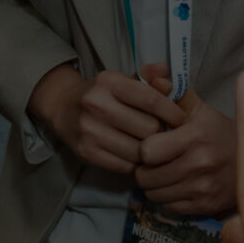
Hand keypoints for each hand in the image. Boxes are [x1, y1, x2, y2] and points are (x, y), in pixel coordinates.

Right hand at [68, 67, 189, 174]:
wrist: (62, 107)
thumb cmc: (102, 94)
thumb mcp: (123, 79)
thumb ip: (149, 77)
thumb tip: (169, 78)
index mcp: (109, 82)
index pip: (151, 99)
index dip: (172, 112)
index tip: (181, 119)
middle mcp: (97, 105)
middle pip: (149, 128)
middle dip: (161, 132)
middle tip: (163, 133)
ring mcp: (90, 131)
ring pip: (139, 151)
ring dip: (151, 151)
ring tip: (152, 145)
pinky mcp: (86, 153)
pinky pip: (125, 166)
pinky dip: (135, 163)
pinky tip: (135, 155)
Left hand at [134, 66, 236, 216]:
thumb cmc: (222, 130)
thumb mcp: (201, 106)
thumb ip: (173, 89)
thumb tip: (148, 74)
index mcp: (196, 136)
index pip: (147, 151)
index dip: (145, 147)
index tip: (153, 142)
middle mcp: (200, 165)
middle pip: (145, 177)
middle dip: (145, 167)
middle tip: (155, 160)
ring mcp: (203, 189)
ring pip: (154, 194)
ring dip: (154, 183)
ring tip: (165, 170)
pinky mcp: (206, 207)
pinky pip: (168, 207)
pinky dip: (168, 196)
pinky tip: (178, 183)